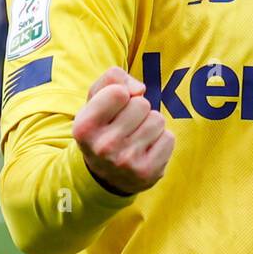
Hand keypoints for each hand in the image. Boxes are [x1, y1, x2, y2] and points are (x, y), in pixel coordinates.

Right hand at [72, 67, 174, 194]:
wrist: (106, 175)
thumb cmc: (103, 126)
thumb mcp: (96, 99)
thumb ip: (113, 78)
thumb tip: (140, 89)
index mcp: (83, 127)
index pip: (118, 91)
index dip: (121, 93)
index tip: (113, 107)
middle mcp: (102, 147)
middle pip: (141, 104)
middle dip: (137, 109)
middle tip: (126, 125)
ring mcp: (125, 162)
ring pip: (157, 120)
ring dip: (150, 124)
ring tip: (136, 137)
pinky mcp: (147, 172)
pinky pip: (168, 138)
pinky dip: (161, 140)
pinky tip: (145, 150)